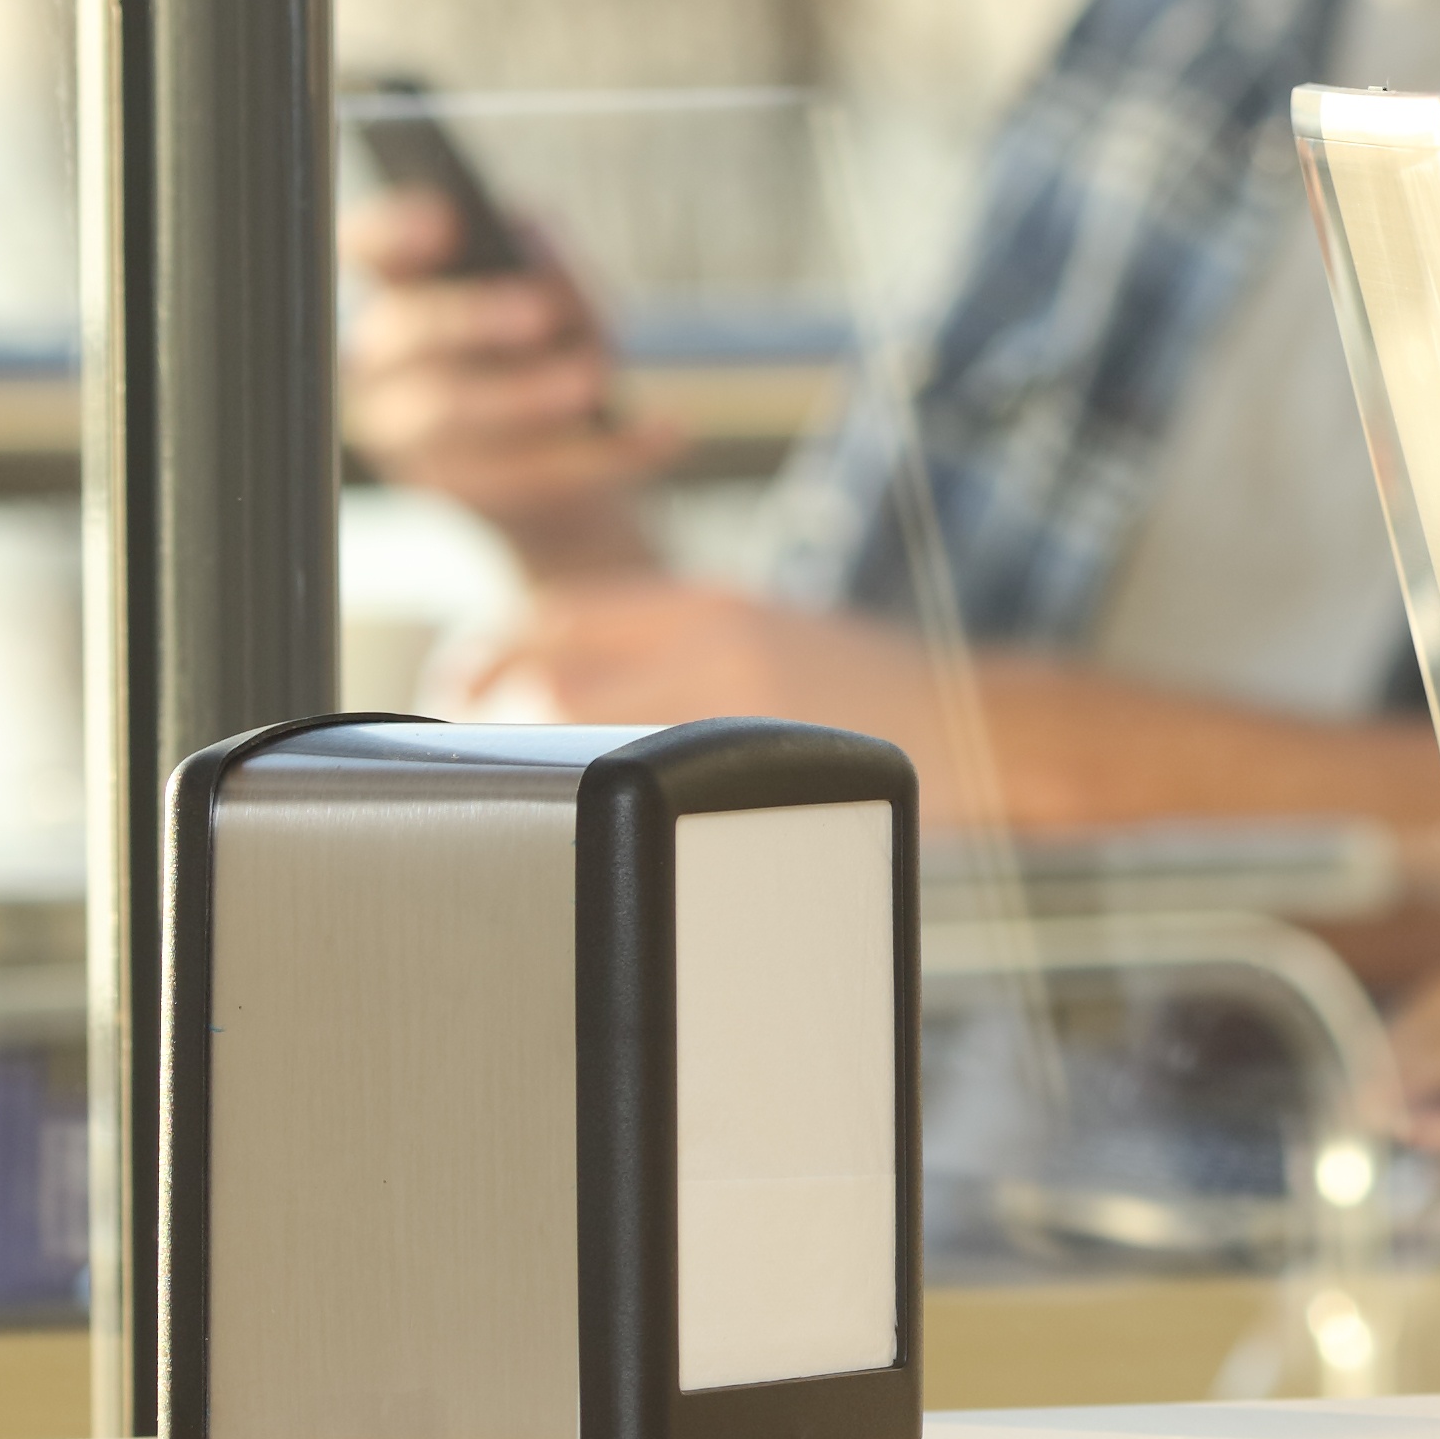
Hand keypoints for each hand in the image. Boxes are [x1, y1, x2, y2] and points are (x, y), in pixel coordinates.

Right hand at [341, 190, 675, 575]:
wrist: (567, 478)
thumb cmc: (555, 359)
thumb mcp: (558, 298)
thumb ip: (540, 262)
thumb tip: (533, 239)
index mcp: (402, 297)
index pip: (366, 249)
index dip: (389, 232)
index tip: (444, 219)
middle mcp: (387, 369)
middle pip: (405, 335)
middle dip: (471, 318)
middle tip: (540, 313)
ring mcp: (417, 440)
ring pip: (450, 414)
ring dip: (524, 394)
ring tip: (592, 379)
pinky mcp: (469, 494)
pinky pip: (532, 473)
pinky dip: (609, 452)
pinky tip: (668, 433)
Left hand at [460, 581, 993, 819]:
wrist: (983, 719)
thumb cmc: (872, 691)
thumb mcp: (762, 635)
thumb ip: (673, 651)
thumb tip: (555, 687)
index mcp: (708, 604)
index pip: (555, 611)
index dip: (487, 649)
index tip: (456, 682)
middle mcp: (713, 645)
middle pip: (549, 675)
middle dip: (489, 713)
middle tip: (463, 748)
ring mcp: (734, 713)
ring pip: (581, 737)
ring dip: (528, 764)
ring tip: (511, 797)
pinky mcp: (757, 775)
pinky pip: (642, 795)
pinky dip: (594, 812)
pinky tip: (585, 834)